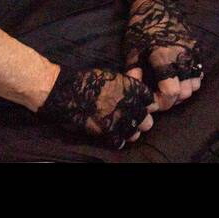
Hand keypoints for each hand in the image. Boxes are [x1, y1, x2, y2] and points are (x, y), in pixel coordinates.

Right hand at [38, 65, 155, 147]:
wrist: (68, 90)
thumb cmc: (89, 79)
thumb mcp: (114, 75)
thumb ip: (128, 83)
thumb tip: (137, 84)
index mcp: (133, 89)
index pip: (150, 100)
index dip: (145, 103)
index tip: (140, 104)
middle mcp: (130, 106)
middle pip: (147, 120)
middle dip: (140, 119)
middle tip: (132, 118)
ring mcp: (119, 120)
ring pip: (135, 133)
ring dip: (130, 131)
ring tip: (121, 127)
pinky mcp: (107, 132)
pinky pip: (120, 142)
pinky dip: (117, 140)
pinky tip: (112, 135)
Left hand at [124, 0, 203, 110]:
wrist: (156, 3)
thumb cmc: (141, 26)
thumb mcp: (132, 49)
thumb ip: (133, 71)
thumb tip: (135, 90)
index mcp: (164, 57)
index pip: (171, 91)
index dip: (161, 102)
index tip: (150, 102)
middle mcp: (182, 57)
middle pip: (185, 92)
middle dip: (171, 100)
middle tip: (158, 97)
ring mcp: (192, 52)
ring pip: (195, 84)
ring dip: (182, 91)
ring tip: (168, 88)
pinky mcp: (196, 48)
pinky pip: (199, 71)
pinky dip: (190, 80)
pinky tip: (177, 77)